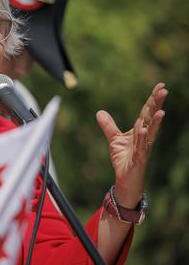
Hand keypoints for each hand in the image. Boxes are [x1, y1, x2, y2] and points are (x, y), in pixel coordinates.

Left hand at [96, 83, 167, 206]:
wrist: (125, 178)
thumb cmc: (123, 159)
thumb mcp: (114, 139)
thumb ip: (108, 125)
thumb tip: (99, 112)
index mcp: (139, 130)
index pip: (147, 112)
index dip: (153, 99)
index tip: (160, 85)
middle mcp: (144, 137)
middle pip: (151, 118)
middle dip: (157, 104)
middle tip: (164, 90)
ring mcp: (143, 147)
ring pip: (150, 132)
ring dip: (155, 121)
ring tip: (160, 110)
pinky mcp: (139, 158)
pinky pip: (141, 147)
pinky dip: (142, 138)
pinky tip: (143, 130)